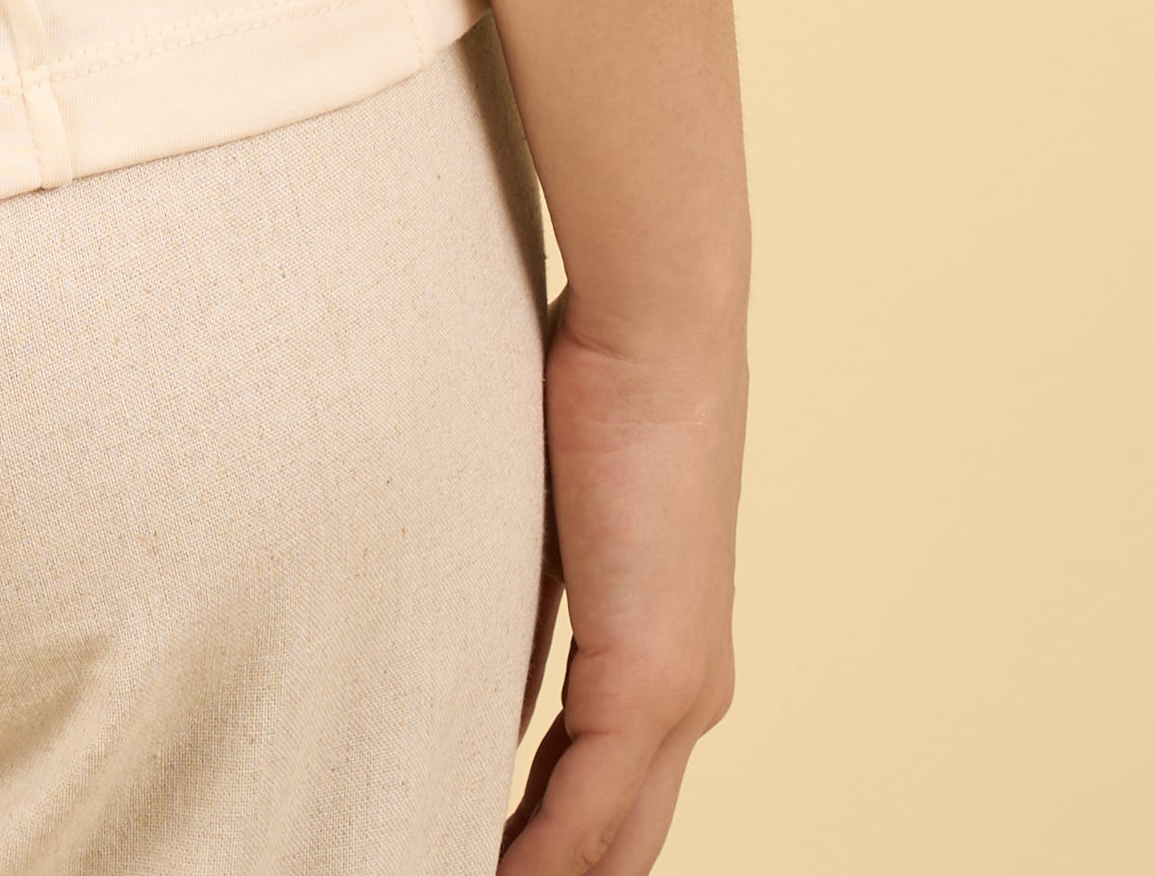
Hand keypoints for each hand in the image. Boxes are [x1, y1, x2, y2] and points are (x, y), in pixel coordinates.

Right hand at [501, 297, 743, 870]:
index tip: (488, 854)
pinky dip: (535, 860)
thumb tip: (470, 667)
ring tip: (461, 874)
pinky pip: (588, 814)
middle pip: (624, 841)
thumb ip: (527, 603)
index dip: (553, 840)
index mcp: (675, 657)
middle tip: (472, 873)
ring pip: (612, 844)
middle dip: (557, 875)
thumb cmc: (602, 387)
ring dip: (539, 874)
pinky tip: (485, 872)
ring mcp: (680, 695)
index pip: (615, 793)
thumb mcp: (552, 520)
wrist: (659, 332)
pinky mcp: (652, 681)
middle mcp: (693, 694)